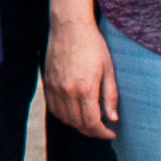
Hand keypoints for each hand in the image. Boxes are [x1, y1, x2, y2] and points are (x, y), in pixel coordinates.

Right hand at [44, 13, 118, 139]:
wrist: (69, 27)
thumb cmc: (93, 45)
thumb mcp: (108, 69)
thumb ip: (110, 96)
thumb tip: (113, 118)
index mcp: (85, 88)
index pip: (92, 122)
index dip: (103, 132)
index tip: (111, 133)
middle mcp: (67, 91)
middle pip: (78, 124)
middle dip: (92, 131)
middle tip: (103, 130)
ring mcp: (55, 88)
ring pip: (64, 118)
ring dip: (78, 125)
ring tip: (90, 123)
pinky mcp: (47, 83)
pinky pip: (54, 108)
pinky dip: (64, 116)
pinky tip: (74, 113)